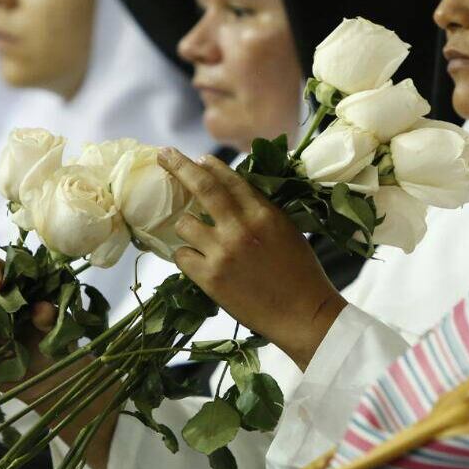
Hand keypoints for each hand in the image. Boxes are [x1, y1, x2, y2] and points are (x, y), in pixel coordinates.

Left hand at [158, 148, 342, 369]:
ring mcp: (223, 252)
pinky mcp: (210, 277)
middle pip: (202, 187)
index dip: (211, 165)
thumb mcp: (286, 231)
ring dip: (186, 226)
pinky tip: (195, 260)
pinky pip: (181, 256)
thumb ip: (260, 211)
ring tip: (195, 235)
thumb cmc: (301, 274)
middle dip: (179, 166)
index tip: (198, 158)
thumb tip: (232, 196)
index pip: (230, 179)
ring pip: (184, 223)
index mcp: (264, 213)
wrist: (304, 315)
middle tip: (163, 154)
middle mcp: (241, 227)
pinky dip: (185, 255)